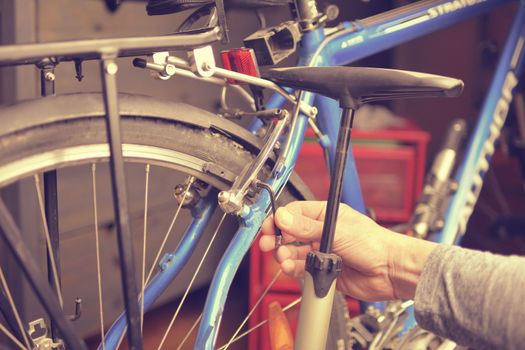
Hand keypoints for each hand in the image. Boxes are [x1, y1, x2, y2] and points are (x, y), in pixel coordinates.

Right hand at [259, 201, 436, 300]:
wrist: (390, 271)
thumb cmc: (374, 244)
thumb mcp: (337, 231)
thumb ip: (307, 227)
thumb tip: (283, 217)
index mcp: (325, 215)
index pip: (294, 213)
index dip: (279, 220)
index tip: (269, 227)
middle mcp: (322, 233)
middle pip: (290, 234)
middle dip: (278, 239)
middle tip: (267, 244)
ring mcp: (322, 252)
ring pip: (295, 253)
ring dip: (286, 256)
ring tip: (285, 259)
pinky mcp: (324, 270)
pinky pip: (303, 269)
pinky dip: (295, 269)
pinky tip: (293, 268)